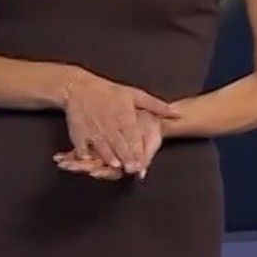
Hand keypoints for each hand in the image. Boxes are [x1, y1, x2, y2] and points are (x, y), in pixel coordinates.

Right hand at [59, 71, 178, 174]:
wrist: (78, 87)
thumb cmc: (108, 92)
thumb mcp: (134, 95)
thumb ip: (156, 106)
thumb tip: (177, 113)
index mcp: (123, 116)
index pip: (132, 136)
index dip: (137, 150)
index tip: (142, 163)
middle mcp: (108, 124)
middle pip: (118, 143)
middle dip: (125, 157)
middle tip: (131, 169)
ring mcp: (93, 129)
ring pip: (101, 145)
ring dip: (107, 156)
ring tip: (114, 166)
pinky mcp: (78, 132)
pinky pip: (82, 145)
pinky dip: (85, 153)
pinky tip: (89, 160)